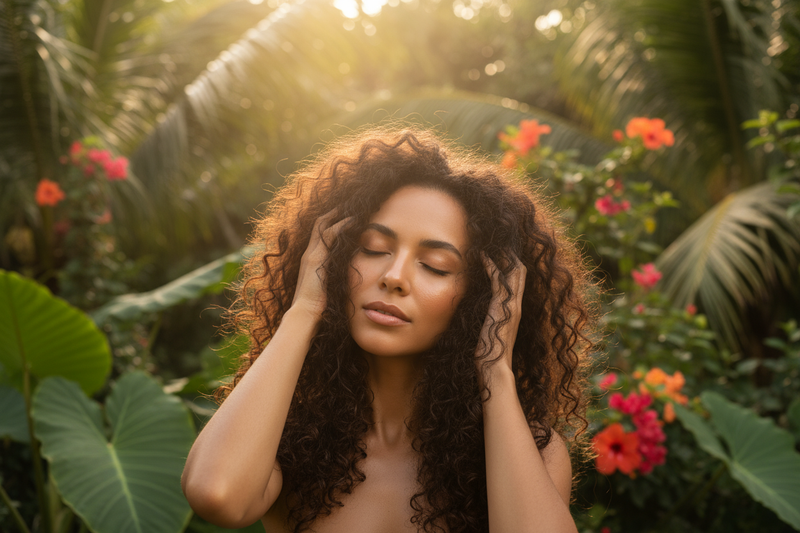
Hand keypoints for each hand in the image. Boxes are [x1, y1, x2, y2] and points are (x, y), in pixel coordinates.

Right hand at [291, 210, 350, 319]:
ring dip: (338, 214)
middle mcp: (309, 253)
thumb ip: (333, 276)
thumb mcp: (327, 285)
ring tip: (352, 206)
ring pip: (323, 225)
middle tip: (347, 204)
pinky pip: (329, 235)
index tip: (345, 215)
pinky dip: (341, 225)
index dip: (331, 222)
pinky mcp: (316, 258)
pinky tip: (353, 220)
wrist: (306, 312)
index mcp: (310, 259)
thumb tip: (347, 275)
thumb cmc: (318, 304)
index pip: (319, 233)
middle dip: (333, 212)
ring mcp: (311, 254)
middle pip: (319, 224)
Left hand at [476, 253, 525, 382]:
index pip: (518, 283)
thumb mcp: (492, 332)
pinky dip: (490, 265)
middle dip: (511, 257)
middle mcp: (516, 305)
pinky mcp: (502, 305)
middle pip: (520, 273)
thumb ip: (492, 322)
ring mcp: (511, 305)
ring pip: (513, 272)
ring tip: (492, 244)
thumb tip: (485, 318)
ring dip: (503, 257)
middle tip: (502, 243)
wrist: (494, 366)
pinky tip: (482, 256)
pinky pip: (498, 279)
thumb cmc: (490, 354)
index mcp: (514, 311)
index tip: (503, 255)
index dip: (512, 267)